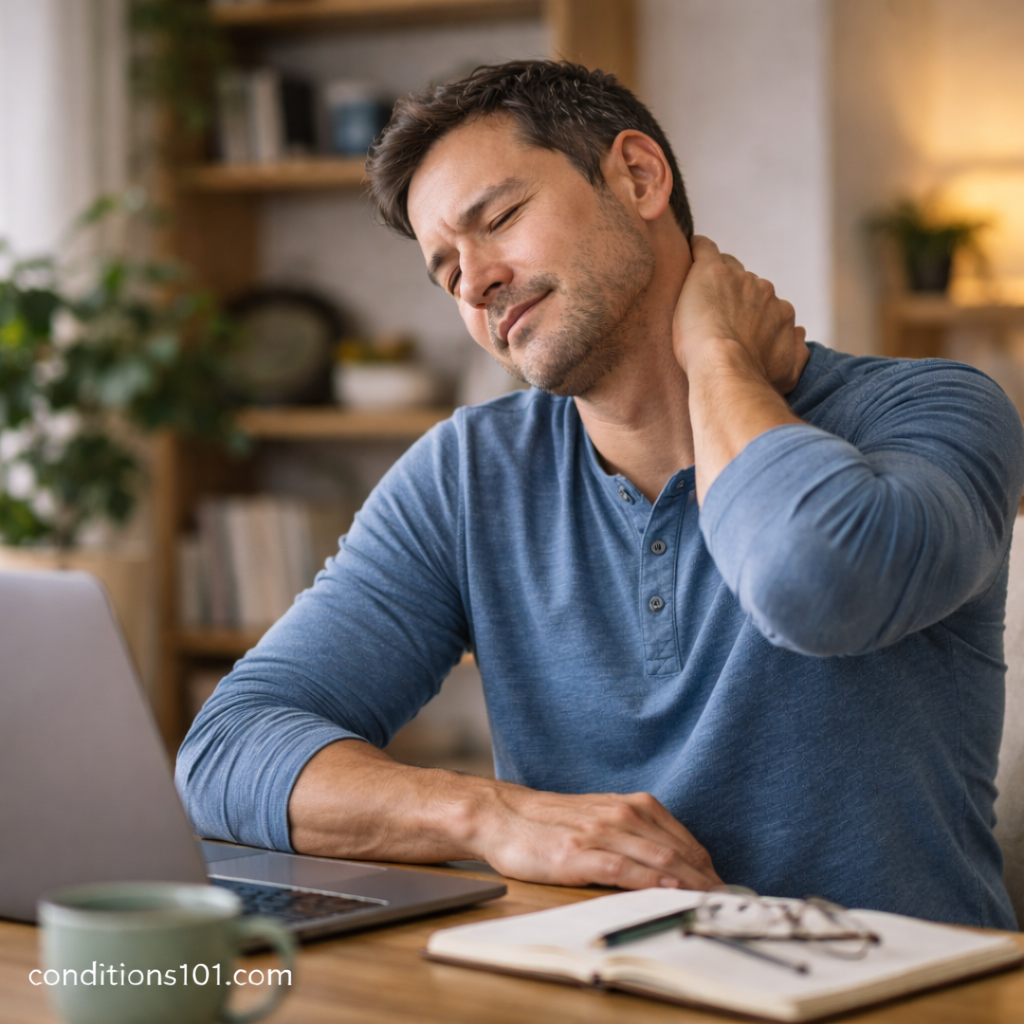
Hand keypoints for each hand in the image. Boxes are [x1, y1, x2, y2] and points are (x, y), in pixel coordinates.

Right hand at [473, 783, 721, 890]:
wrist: (504, 815)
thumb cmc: (553, 822)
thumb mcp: (602, 818)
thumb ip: (635, 834)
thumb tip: (674, 866)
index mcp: (631, 806)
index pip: (684, 840)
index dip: (708, 867)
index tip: (724, 889)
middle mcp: (621, 815)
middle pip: (678, 852)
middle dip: (707, 880)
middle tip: (727, 905)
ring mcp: (601, 833)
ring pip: (658, 859)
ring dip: (690, 884)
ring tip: (710, 904)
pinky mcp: (579, 853)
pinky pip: (624, 868)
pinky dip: (651, 882)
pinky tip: (668, 894)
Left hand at [673, 235, 806, 393]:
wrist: (725, 371)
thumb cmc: (753, 379)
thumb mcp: (787, 374)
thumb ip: (798, 353)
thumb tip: (800, 334)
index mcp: (781, 312)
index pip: (764, 302)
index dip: (747, 312)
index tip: (732, 324)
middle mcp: (764, 291)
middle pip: (746, 283)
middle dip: (732, 296)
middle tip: (712, 315)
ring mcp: (739, 279)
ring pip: (726, 268)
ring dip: (714, 280)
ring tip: (696, 297)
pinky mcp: (712, 271)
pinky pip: (704, 249)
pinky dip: (697, 249)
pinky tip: (689, 252)